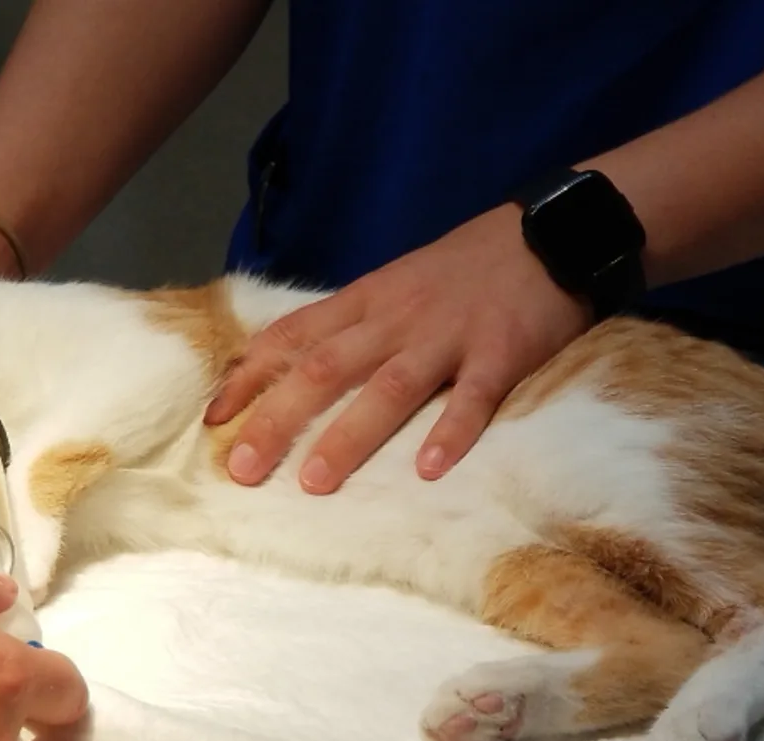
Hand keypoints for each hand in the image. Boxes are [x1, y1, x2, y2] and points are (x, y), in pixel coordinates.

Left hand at [203, 205, 594, 493]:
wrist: (550, 233)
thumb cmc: (466, 266)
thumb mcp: (396, 282)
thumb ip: (352, 322)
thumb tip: (296, 363)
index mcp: (366, 300)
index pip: (292, 337)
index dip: (249, 378)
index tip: (213, 419)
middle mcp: (395, 318)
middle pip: (324, 370)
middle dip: (278, 420)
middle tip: (242, 470)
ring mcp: (447, 335)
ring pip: (388, 387)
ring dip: (349, 436)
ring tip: (315, 483)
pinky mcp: (501, 351)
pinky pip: (474, 396)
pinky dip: (451, 432)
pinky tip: (429, 470)